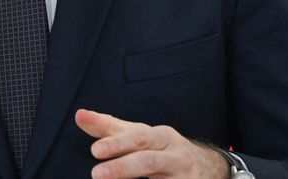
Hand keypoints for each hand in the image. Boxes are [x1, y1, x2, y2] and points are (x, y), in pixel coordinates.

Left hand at [75, 109, 228, 178]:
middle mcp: (175, 155)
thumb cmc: (163, 150)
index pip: (138, 137)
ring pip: (157, 177)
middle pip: (148, 161)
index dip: (117, 143)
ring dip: (130, 177)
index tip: (95, 150)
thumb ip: (110, 128)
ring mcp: (183, 176)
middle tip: (97, 173)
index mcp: (163, 137)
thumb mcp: (141, 136)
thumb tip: (80, 115)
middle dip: (123, 167)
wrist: (207, 168)